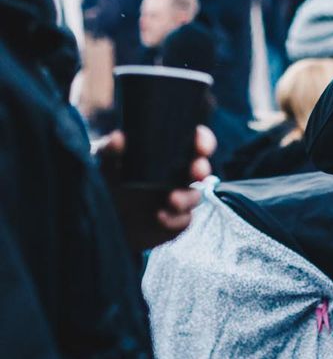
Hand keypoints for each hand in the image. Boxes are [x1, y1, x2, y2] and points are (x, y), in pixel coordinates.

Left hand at [102, 126, 216, 248]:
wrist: (103, 219)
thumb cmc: (110, 183)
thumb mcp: (106, 163)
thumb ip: (111, 149)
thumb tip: (118, 137)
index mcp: (170, 155)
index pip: (195, 143)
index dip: (203, 141)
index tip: (200, 144)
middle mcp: (179, 176)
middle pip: (201, 169)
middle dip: (202, 169)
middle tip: (196, 171)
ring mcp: (179, 199)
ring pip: (195, 196)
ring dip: (188, 197)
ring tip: (172, 199)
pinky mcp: (175, 221)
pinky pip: (183, 220)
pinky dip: (174, 219)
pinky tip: (160, 216)